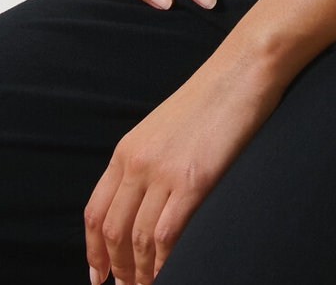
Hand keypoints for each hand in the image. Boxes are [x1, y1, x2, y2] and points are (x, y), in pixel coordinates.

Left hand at [84, 44, 285, 284]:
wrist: (241, 71)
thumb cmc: (211, 100)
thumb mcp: (164, 129)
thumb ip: (148, 162)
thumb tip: (143, 204)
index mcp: (126, 150)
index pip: (95, 211)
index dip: (93, 250)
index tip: (98, 275)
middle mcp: (136, 162)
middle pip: (113, 231)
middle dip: (118, 270)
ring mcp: (163, 172)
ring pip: (137, 240)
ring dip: (140, 273)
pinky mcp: (193, 180)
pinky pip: (166, 235)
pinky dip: (164, 263)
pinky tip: (170, 274)